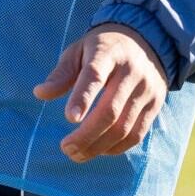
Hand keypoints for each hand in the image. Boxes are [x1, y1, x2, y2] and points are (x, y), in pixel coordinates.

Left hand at [34, 25, 169, 163]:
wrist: (148, 41)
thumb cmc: (102, 50)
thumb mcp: (78, 52)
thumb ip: (61, 74)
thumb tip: (40, 93)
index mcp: (107, 53)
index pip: (95, 76)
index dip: (83, 98)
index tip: (70, 118)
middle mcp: (131, 71)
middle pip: (110, 110)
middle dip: (86, 135)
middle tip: (66, 148)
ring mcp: (146, 89)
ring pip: (123, 127)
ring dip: (98, 146)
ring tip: (76, 154)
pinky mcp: (155, 104)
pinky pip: (137, 133)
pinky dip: (116, 147)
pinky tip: (99, 150)